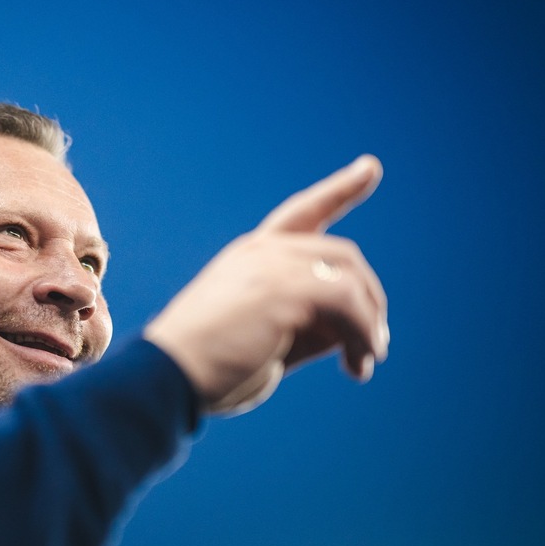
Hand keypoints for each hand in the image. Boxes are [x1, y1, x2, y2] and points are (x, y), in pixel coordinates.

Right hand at [144, 155, 387, 415]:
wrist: (170, 377)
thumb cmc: (211, 369)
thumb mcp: (268, 340)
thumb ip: (308, 326)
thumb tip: (357, 332)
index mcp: (251, 256)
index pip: (302, 212)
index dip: (339, 190)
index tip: (370, 168)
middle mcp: (262, 251)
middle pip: (342, 256)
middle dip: (369, 300)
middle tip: (374, 348)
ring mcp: (273, 265)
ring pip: (351, 279)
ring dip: (368, 323)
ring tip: (365, 362)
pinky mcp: (285, 288)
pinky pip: (348, 304)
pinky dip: (363, 335)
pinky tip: (358, 365)